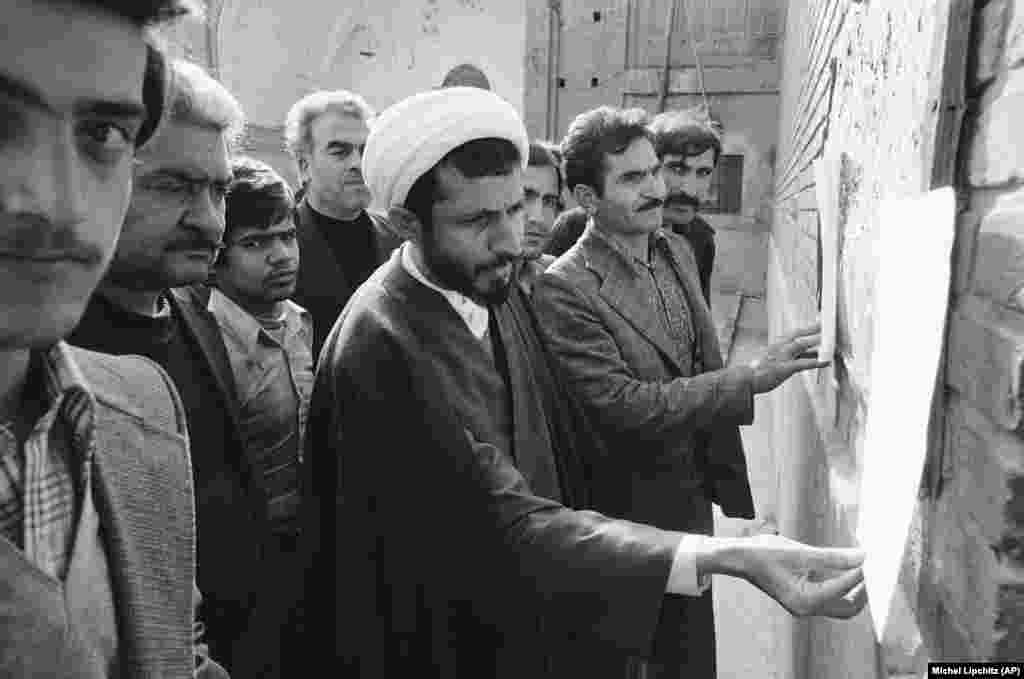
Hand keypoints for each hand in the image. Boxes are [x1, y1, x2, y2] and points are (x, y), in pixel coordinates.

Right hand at [737, 534, 865, 617]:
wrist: (740, 558)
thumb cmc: (765, 554)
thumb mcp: (800, 553)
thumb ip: (833, 557)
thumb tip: (862, 556)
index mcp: (805, 600)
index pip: (843, 587)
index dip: (860, 572)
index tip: (872, 557)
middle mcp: (806, 608)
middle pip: (848, 608)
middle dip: (863, 591)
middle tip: (873, 570)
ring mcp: (804, 605)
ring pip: (841, 604)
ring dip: (853, 588)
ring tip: (862, 567)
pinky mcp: (803, 598)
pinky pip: (830, 597)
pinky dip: (840, 585)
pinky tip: (844, 568)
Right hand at [749, 323, 830, 393]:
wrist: (744, 380)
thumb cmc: (759, 372)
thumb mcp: (776, 360)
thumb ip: (794, 357)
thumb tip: (812, 356)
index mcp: (777, 345)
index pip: (796, 333)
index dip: (809, 328)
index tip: (821, 324)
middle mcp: (779, 348)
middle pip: (799, 334)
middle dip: (814, 328)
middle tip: (828, 325)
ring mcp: (781, 357)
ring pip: (801, 344)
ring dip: (816, 341)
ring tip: (830, 340)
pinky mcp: (783, 368)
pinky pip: (802, 363)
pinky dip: (815, 361)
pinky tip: (825, 362)